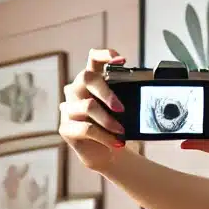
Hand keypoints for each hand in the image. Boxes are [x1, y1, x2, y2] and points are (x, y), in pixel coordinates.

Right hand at [60, 49, 132, 172]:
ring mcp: (68, 108)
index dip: (104, 55)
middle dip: (106, 92)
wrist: (106, 153)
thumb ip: (125, 97)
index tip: (121, 60)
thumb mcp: (122, 110)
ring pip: (87, 106)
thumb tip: (143, 92)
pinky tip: (116, 143)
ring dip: (108, 120)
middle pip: (86, 78)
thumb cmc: (114, 127)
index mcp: (91, 81)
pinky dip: (105, 136)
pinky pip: (86, 129)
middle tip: (121, 108)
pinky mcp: (65, 128)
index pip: (93, 59)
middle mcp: (76, 90)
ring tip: (121, 131)